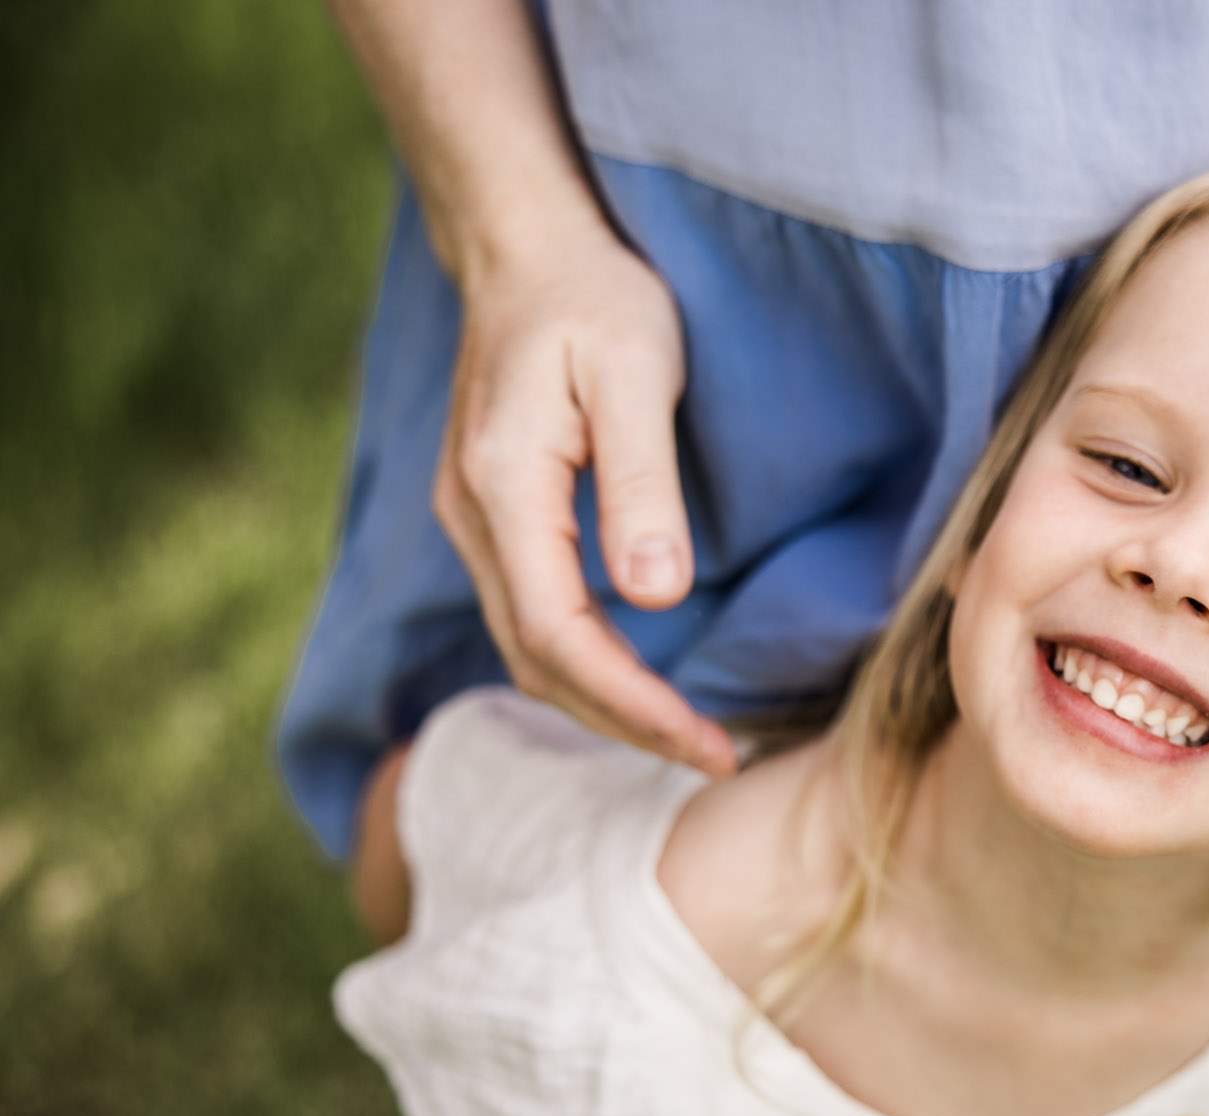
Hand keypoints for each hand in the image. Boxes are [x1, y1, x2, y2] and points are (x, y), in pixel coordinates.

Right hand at [432, 231, 738, 777]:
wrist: (526, 246)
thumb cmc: (591, 296)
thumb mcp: (634, 373)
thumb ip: (641, 484)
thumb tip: (655, 595)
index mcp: (503, 488)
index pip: (556, 633)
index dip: (629, 701)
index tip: (705, 741)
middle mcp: (473, 516)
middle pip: (535, 659)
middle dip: (623, 721)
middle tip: (715, 755)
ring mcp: (475, 518)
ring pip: (527, 646)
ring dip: (603, 701)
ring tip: (686, 733)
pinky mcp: (496, 514)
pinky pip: (532, 614)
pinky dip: (586, 663)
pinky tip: (640, 675)